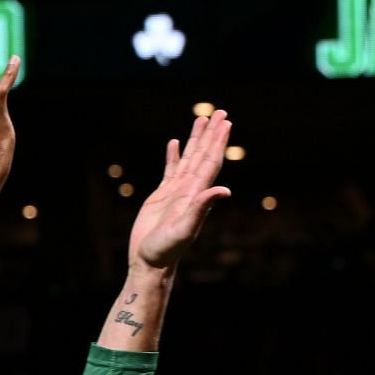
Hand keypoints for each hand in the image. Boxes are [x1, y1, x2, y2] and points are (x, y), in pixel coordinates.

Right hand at [128, 110, 232, 269]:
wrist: (149, 263)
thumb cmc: (166, 250)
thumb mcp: (185, 229)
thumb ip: (203, 208)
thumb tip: (225, 190)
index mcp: (196, 194)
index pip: (211, 162)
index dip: (218, 142)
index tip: (225, 123)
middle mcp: (189, 190)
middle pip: (203, 155)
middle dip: (211, 134)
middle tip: (220, 112)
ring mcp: (175, 192)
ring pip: (188, 159)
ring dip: (195, 139)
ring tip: (201, 119)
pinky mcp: (161, 197)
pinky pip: (169, 170)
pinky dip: (172, 155)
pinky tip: (173, 143)